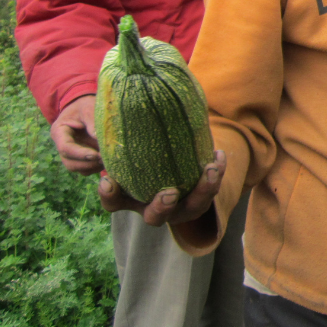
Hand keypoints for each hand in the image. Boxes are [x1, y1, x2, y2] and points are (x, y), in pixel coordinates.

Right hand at [50, 94, 101, 174]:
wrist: (86, 107)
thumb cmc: (86, 105)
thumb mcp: (88, 108)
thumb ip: (93, 122)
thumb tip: (100, 140)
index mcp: (59, 132)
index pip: (66, 148)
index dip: (81, 154)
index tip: (97, 155)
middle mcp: (63, 146)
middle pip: (70, 163)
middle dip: (88, 163)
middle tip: (106, 158)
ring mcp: (72, 154)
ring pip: (79, 168)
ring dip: (94, 166)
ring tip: (109, 159)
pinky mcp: (81, 158)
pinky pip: (87, 169)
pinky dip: (97, 167)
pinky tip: (108, 159)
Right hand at [99, 150, 225, 239]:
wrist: (175, 165)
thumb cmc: (146, 155)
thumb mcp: (133, 151)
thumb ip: (125, 141)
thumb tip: (117, 108)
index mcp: (131, 199)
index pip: (114, 202)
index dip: (109, 195)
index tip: (107, 181)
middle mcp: (154, 209)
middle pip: (155, 217)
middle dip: (162, 207)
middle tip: (169, 193)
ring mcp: (181, 208)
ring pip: (193, 208)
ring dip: (203, 189)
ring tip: (209, 168)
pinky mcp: (201, 201)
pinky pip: (212, 191)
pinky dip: (218, 173)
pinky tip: (218, 155)